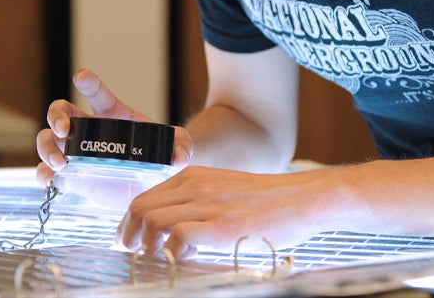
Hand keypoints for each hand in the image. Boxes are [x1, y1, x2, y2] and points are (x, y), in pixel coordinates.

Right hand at [36, 68, 193, 185]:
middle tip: (63, 130)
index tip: (81, 77)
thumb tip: (180, 156)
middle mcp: (88, 130)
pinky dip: (44, 175)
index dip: (89, 82)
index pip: (97, 93)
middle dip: (56, 116)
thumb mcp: (177, 148)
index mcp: (112, 115)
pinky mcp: (72, 177)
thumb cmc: (161, 157)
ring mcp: (76, 153)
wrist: (152, 184)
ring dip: (46, 148)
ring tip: (60, 162)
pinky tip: (49, 179)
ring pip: (47, 140)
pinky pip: (49, 173)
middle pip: (60, 111)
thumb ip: (182, 147)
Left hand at [117, 166, 326, 257]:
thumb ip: (198, 201)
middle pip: (141, 208)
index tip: (129, 238)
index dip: (130, 221)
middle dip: (129, 234)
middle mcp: (196, 185)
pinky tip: (185, 257)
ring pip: (153, 220)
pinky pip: (177, 235)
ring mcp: (208, 205)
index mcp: (194, 176)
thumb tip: (173, 231)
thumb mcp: (224, 190)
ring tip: (156, 257)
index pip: (146, 197)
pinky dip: (173, 251)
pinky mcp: (222, 225)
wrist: (303, 198)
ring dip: (147, 244)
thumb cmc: (268, 201)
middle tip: (132, 251)